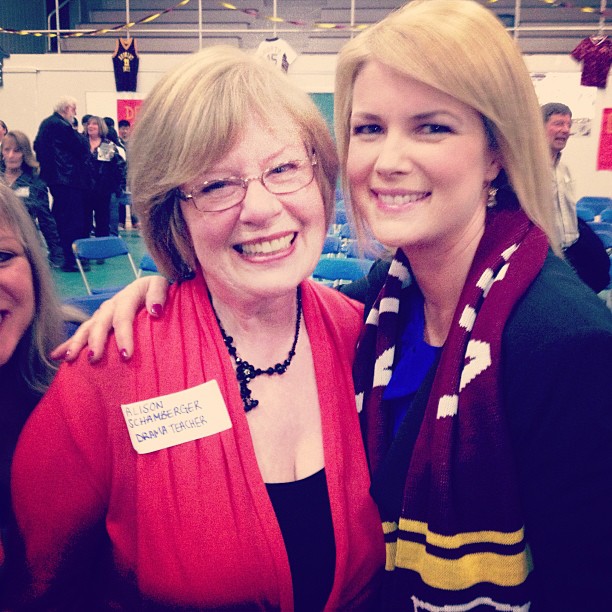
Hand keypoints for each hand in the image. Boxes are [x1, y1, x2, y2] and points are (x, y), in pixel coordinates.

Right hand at [51, 275, 169, 362]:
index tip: (126, 355)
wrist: (148, 287)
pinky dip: (68, 343)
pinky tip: (56, 356)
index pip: (123, 316)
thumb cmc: (156, 291)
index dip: (124, 335)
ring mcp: (102, 313)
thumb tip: (155, 311)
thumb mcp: (160, 286)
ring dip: (77, 342)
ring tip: (70, 358)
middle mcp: (111, 304)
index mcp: (127, 296)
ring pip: (86, 327)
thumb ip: (158, 295)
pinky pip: (81, 332)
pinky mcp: (97, 321)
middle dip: (96, 341)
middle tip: (94, 359)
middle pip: (100, 322)